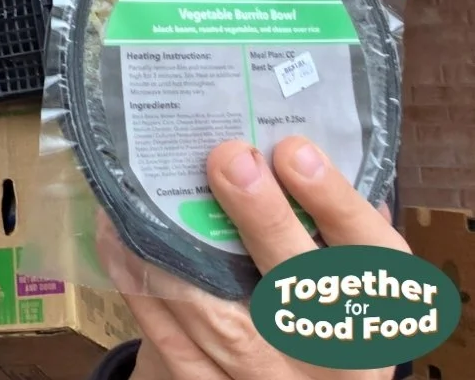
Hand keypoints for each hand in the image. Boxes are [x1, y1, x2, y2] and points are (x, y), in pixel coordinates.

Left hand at [101, 136, 406, 379]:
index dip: (333, 202)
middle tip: (230, 159)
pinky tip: (118, 239)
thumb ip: (338, 219)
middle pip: (298, 289)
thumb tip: (299, 139)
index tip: (293, 149)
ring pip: (220, 320)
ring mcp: (269, 379)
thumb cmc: (326, 306)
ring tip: (146, 191)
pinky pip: (170, 343)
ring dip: (177, 250)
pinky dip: (140, 287)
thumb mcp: (354, 270)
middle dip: (264, 220)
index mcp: (377, 312)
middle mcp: (331, 357)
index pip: (369, 255)